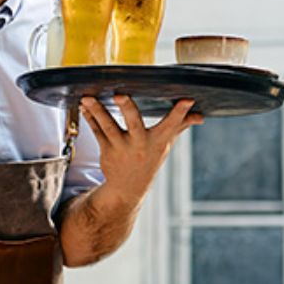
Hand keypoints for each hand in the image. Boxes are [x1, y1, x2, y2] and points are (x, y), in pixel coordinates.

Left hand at [81, 96, 200, 202]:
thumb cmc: (149, 159)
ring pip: (108, 125)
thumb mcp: (166, 144)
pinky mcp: (106, 150)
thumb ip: (180, 126)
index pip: (171, 124)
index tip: (187, 100)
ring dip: (97, 111)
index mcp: (158, 140)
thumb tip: (200, 116)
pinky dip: (89, 118)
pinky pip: (96, 131)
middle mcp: (139, 143)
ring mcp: (121, 147)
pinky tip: (84, 106)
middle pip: (133, 122)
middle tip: (119, 95)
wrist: (129, 188)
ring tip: (88, 98)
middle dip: (127, 108)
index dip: (180, 112)